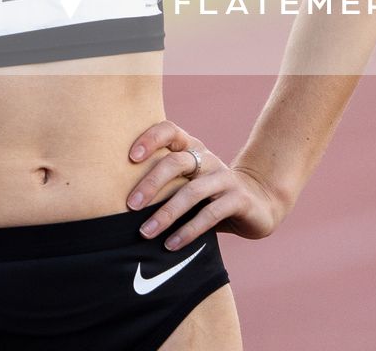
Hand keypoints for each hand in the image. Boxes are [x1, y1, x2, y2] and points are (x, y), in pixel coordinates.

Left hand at [125, 120, 289, 251]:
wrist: (259, 203)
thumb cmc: (209, 196)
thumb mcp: (187, 185)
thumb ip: (163, 188)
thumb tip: (115, 204)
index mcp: (192, 149)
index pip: (170, 131)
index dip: (150, 139)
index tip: (130, 157)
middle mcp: (207, 159)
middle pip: (176, 162)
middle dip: (151, 183)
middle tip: (130, 205)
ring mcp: (225, 177)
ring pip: (192, 192)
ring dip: (166, 214)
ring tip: (145, 233)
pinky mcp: (239, 199)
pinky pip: (210, 214)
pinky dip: (188, 230)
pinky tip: (171, 245)